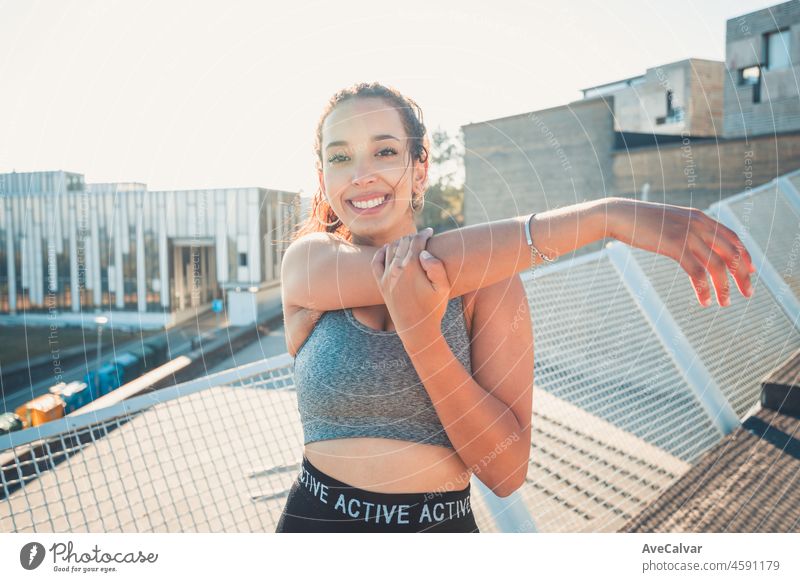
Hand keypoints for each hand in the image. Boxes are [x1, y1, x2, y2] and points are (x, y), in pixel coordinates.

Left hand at [370, 228, 451, 349]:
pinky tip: (388, 250)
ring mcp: (386, 276)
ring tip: (410, 243)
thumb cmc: (433, 309)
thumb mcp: (442, 289)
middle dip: (414, 238)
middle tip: (423, 238)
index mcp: (412, 268)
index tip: (431, 232)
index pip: (417, 241)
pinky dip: (382, 252)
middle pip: (404, 243)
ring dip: (401, 243)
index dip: (425, 234)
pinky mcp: (380, 284)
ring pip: (391, 249)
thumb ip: (436, 267)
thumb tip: (424, 252)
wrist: (416, 330)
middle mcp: (396, 269)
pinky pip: (376, 262)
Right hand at [605, 197, 756, 306]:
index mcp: (700, 217)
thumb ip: (686, 230)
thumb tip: (694, 245)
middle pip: (732, 253)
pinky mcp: (675, 246)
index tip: (751, 272)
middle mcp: (700, 224)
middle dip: (743, 275)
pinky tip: (704, 301)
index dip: (745, 256)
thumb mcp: (670, 223)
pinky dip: (703, 289)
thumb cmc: (641, 221)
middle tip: (748, 294)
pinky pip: (697, 273)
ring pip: (717, 266)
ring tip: (725, 303)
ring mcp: (688, 234)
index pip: (733, 238)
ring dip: (724, 287)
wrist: (620, 215)